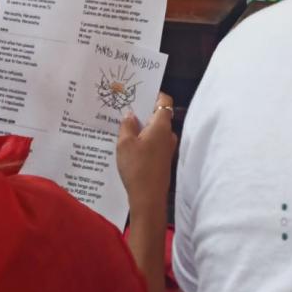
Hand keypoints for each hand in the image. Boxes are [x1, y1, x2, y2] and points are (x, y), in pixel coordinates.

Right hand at [116, 93, 175, 216]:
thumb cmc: (137, 166)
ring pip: (155, 130)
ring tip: (123, 126)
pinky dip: (143, 140)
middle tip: (125, 108)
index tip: (138, 93)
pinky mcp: (163, 159)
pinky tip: (128, 144)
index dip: (153, 94)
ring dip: (142, 127)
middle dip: (143, 111)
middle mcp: (168, 134)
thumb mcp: (125, 143)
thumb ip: (127, 125)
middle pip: (158, 115)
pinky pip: (154, 142)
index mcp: (161, 125)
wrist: (148, 198)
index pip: (164, 101)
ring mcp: (167, 148)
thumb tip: (130, 114)